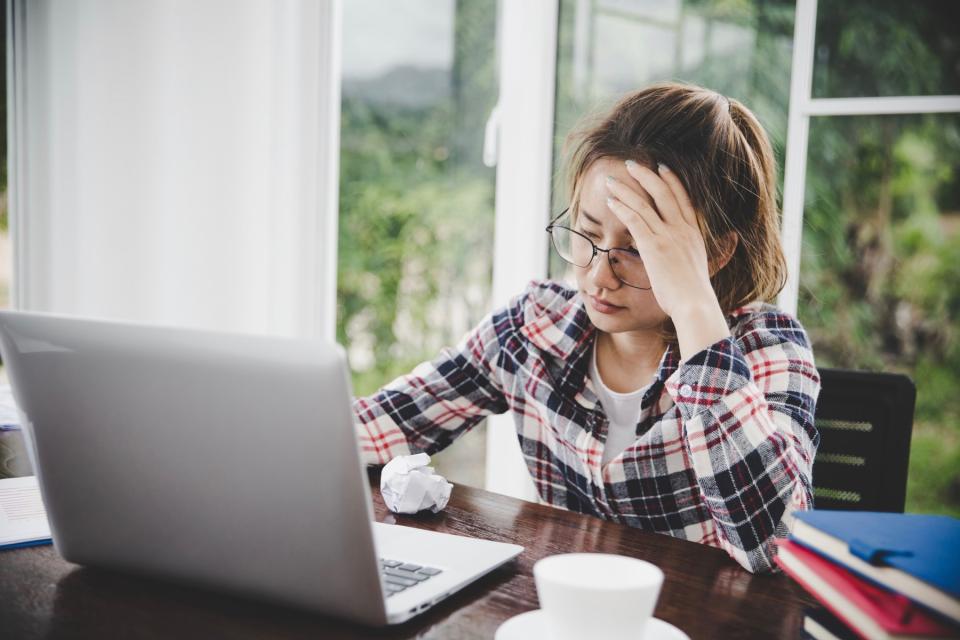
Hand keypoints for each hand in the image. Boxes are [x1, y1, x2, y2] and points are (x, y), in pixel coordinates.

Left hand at [606, 160, 730, 357]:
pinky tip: (610, 201)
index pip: (683, 198)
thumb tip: (692, 256)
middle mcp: (681, 229)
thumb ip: (693, 256)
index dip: (672, 180)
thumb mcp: (700, 268)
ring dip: (625, 189)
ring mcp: (667, 236)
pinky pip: (634, 219)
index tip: (662, 167)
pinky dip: (621, 207)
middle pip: (663, 192)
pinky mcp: (653, 246)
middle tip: (630, 164)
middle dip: (645, 175)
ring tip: (610, 180)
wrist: (694, 304)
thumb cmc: (693, 294)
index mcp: (693, 233)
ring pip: (644, 203)